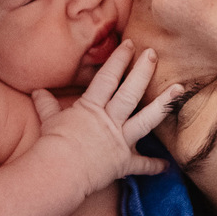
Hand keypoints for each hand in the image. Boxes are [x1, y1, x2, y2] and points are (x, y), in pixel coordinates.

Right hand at [30, 40, 177, 193]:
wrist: (58, 172)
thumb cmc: (52, 145)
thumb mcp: (48, 120)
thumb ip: (46, 105)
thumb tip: (37, 92)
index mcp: (91, 107)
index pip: (108, 77)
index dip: (119, 59)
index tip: (129, 44)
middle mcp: (110, 121)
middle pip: (131, 91)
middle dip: (143, 71)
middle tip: (154, 53)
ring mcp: (120, 141)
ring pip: (147, 119)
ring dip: (164, 104)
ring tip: (179, 89)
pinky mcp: (123, 163)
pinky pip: (142, 165)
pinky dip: (154, 166)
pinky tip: (167, 166)